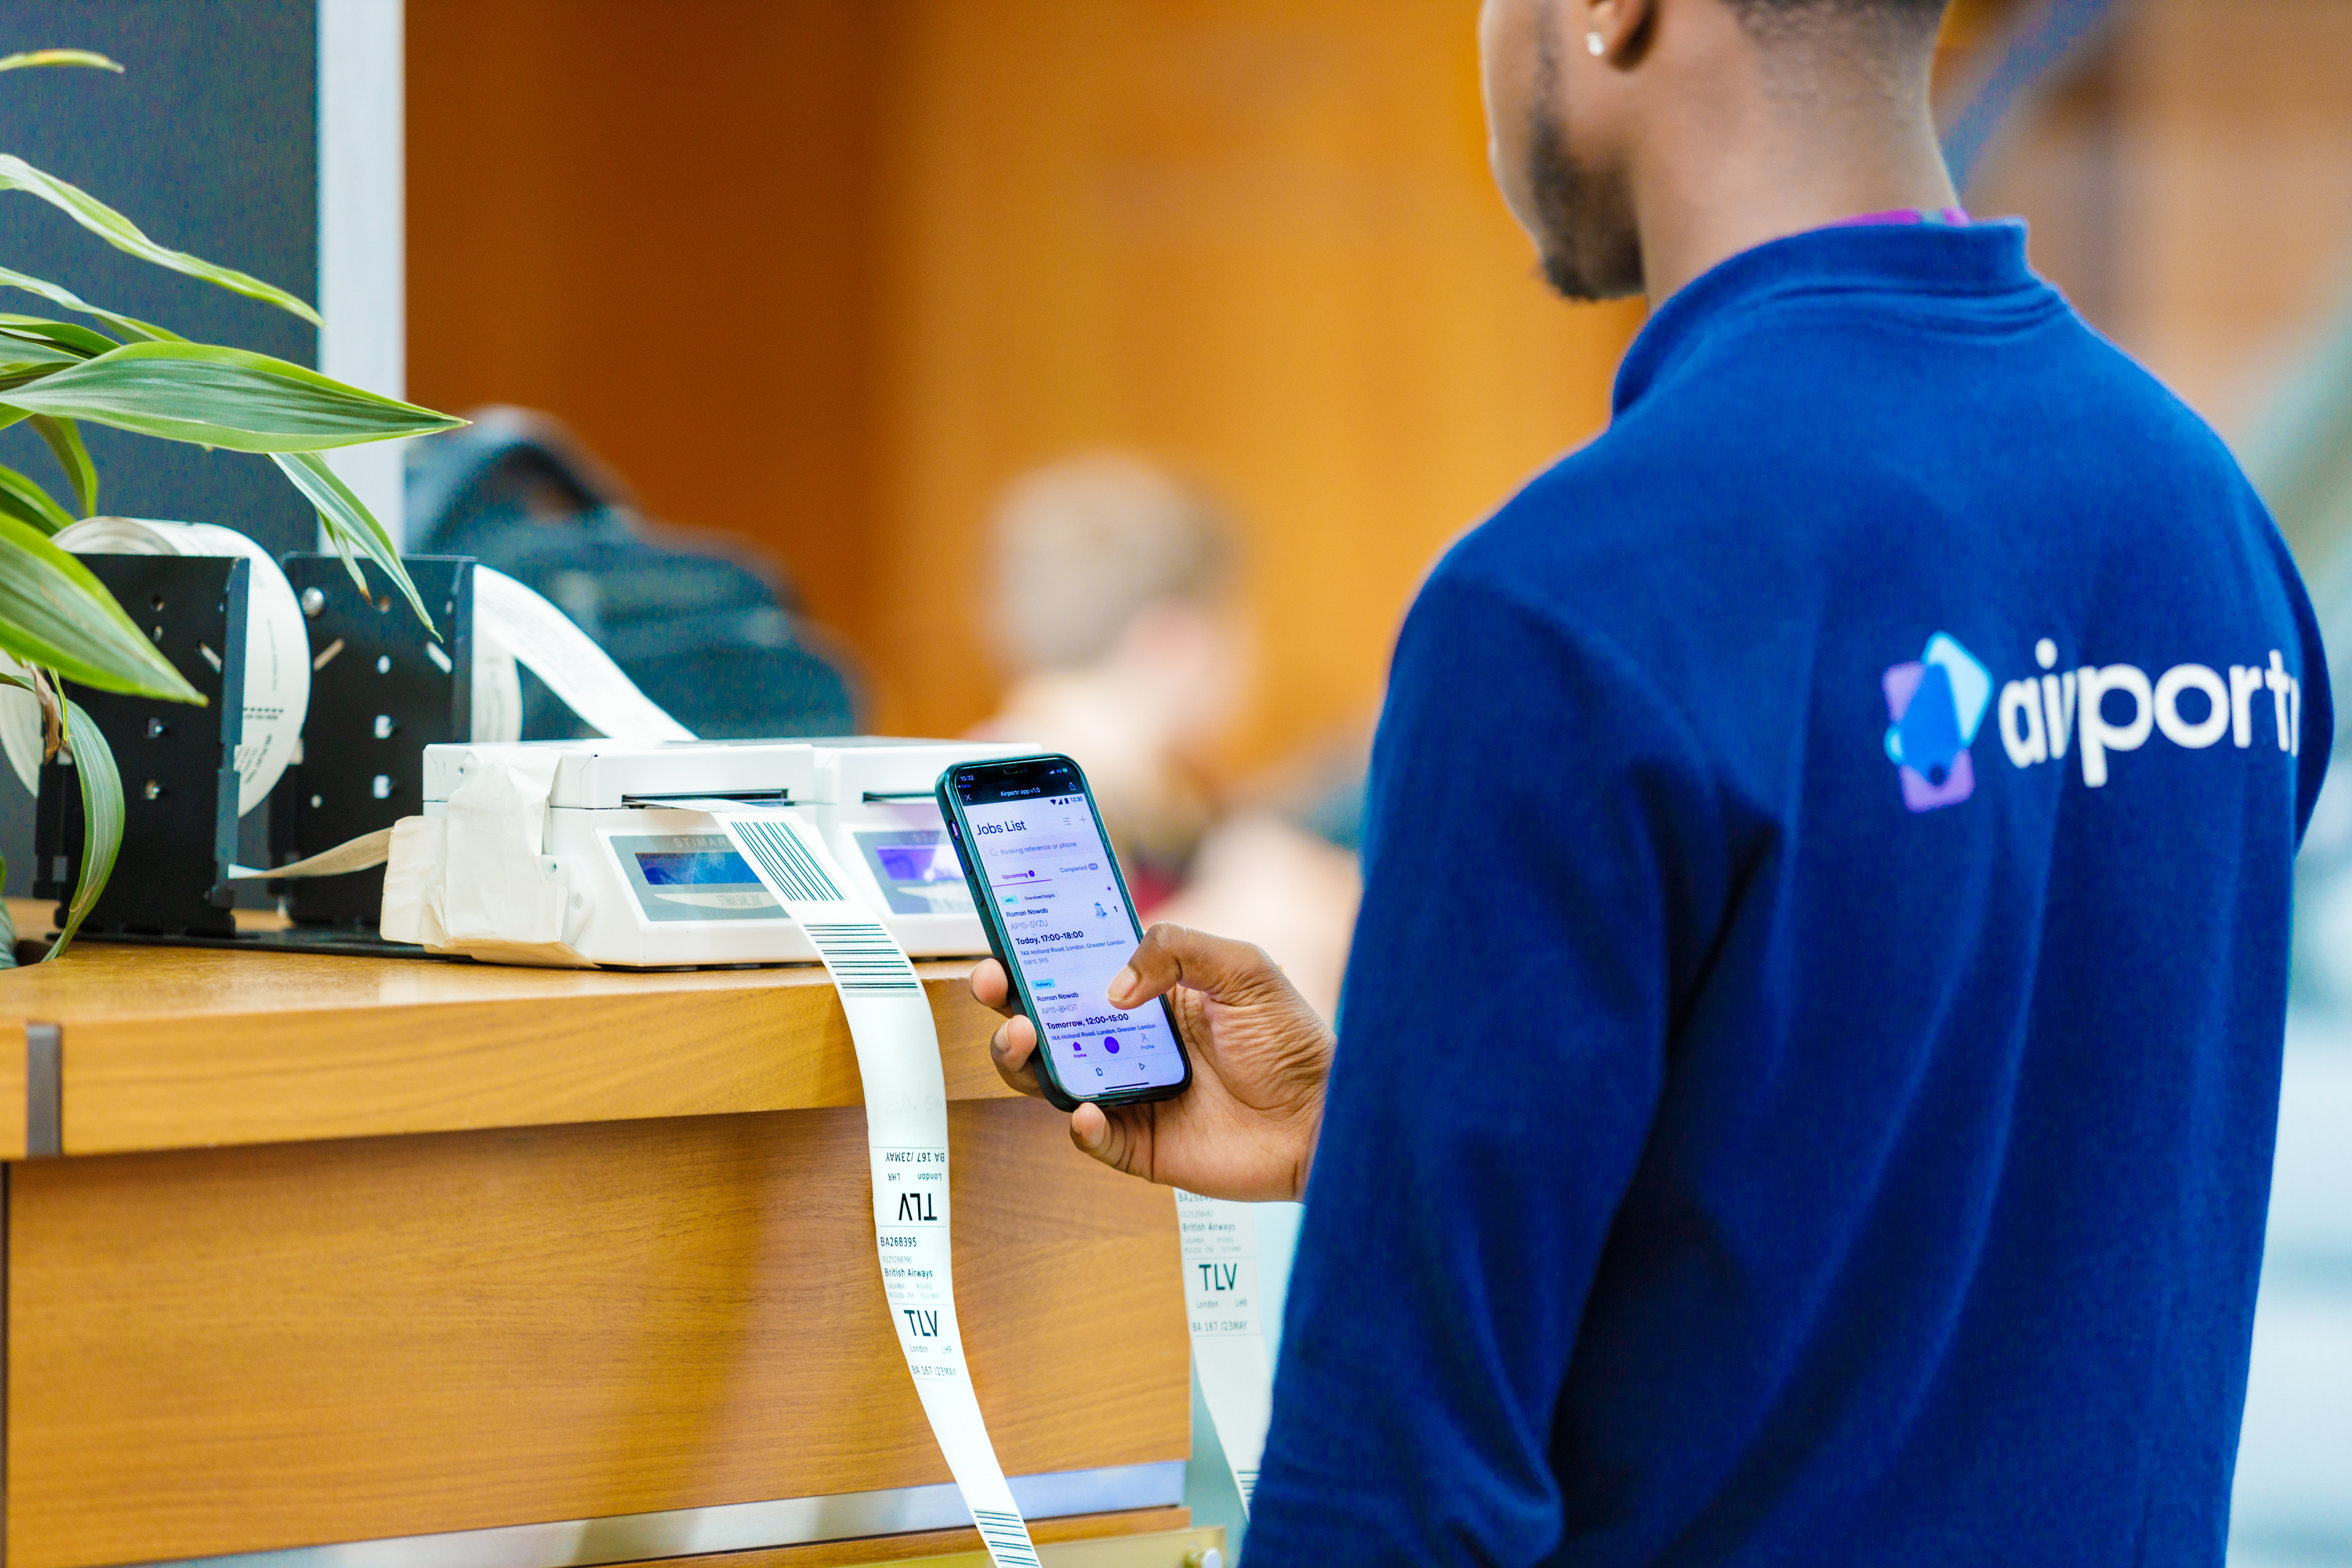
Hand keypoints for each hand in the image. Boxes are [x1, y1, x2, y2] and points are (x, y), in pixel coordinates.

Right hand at [972, 923, 1333, 1200]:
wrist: (1324, 1118)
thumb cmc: (1292, 1042)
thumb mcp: (1244, 970)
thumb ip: (1179, 951)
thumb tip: (1113, 985)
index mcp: (1149, 997)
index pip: (1076, 972)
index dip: (1036, 957)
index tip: (1005, 941)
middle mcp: (1129, 1045)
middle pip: (1048, 1025)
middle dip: (1009, 1005)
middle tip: (994, 986)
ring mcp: (1130, 1096)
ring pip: (1052, 1080)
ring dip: (1024, 1060)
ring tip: (1023, 1039)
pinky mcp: (1140, 1146)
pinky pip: (1093, 1139)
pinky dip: (1079, 1127)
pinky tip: (1083, 1110)